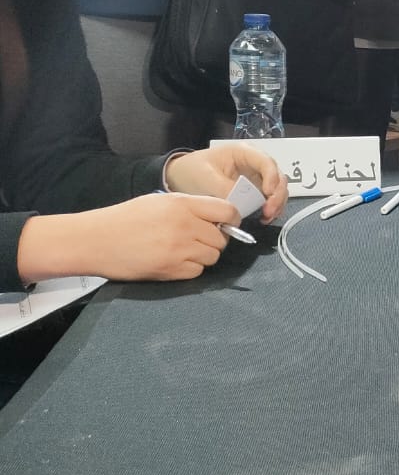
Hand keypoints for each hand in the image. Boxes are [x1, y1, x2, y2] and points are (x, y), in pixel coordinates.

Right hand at [16, 192, 241, 283]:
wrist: (93, 240)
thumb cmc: (124, 219)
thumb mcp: (159, 202)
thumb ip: (190, 207)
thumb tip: (218, 218)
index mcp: (183, 204)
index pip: (227, 211)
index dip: (230, 220)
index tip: (225, 224)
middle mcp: (185, 225)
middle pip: (222, 238)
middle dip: (214, 241)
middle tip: (197, 241)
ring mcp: (178, 249)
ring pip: (212, 256)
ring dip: (203, 256)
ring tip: (183, 252)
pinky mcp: (170, 270)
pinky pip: (197, 272)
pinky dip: (190, 269)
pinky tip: (173, 262)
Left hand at [165, 143, 287, 219]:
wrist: (181, 177)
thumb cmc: (193, 170)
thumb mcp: (205, 177)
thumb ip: (224, 188)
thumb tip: (241, 203)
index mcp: (244, 153)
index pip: (266, 162)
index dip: (271, 177)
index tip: (268, 193)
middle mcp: (255, 164)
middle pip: (278, 176)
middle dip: (277, 195)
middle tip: (268, 211)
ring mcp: (256, 178)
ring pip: (277, 189)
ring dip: (276, 204)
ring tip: (267, 217)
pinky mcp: (254, 191)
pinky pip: (269, 199)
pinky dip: (271, 209)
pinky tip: (264, 218)